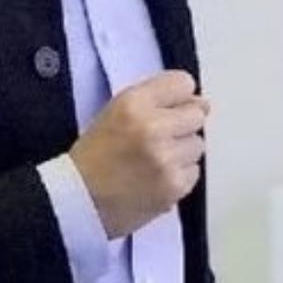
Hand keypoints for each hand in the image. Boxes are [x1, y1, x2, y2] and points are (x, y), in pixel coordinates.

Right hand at [68, 71, 208, 239]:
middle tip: (158, 139)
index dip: (178, 97)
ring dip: (181, 152)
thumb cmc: (94, 156)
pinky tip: (155, 178)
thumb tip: (202, 103)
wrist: (80, 199)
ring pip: (197, 145)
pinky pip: (194, 171)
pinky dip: (179, 175)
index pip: (182, 83)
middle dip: (181, 126)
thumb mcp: (115, 112)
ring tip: (154, 161)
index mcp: (132, 103)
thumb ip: (155, 100)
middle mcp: (152, 127)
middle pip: (196, 115)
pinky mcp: (174, 185)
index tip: (169, 109)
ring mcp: (165, 158)